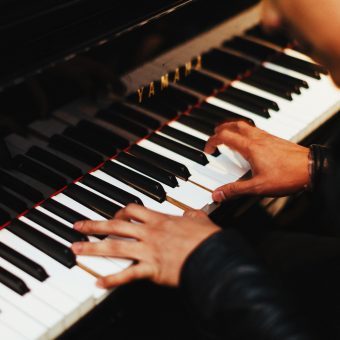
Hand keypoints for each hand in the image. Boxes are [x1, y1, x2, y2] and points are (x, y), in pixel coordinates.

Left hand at [71, 204, 219, 287]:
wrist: (213, 256)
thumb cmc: (206, 238)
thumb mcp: (200, 218)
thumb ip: (192, 213)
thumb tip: (191, 211)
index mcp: (159, 220)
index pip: (132, 210)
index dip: (119, 212)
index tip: (113, 216)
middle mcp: (149, 233)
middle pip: (115, 226)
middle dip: (94, 225)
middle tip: (78, 226)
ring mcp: (147, 251)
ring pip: (114, 247)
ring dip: (92, 248)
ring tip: (76, 249)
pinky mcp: (151, 269)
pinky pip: (127, 274)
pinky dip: (111, 280)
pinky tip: (98, 283)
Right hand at [204, 121, 309, 201]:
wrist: (311, 168)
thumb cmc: (287, 176)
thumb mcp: (257, 187)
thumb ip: (235, 190)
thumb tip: (217, 194)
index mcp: (250, 147)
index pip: (224, 137)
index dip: (212, 141)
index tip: (208, 149)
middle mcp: (257, 139)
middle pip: (234, 125)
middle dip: (221, 128)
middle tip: (214, 135)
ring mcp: (267, 137)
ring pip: (245, 125)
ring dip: (233, 127)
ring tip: (229, 134)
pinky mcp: (275, 139)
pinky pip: (255, 130)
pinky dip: (246, 131)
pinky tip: (249, 141)